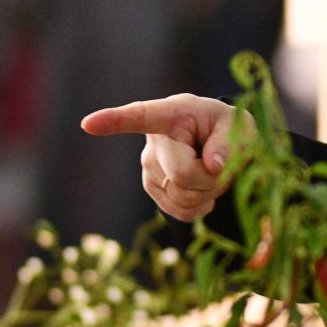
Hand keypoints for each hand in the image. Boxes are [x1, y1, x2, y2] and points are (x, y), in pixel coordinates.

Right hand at [81, 94, 239, 221]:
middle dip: (211, 179)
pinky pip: (180, 212)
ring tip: (210, 172)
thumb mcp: (239, 127)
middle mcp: (153, 140)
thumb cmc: (227, 130)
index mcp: (172, 114)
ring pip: (182, 197)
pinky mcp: (152, 188)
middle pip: (182, 175)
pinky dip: (199, 207)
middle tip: (222, 165)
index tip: (88, 124)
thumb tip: (213, 166)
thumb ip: (229, 143)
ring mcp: (148, 166)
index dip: (114, 121)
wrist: (220, 146)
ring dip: (207, 193)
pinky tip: (202, 190)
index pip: (141, 117)